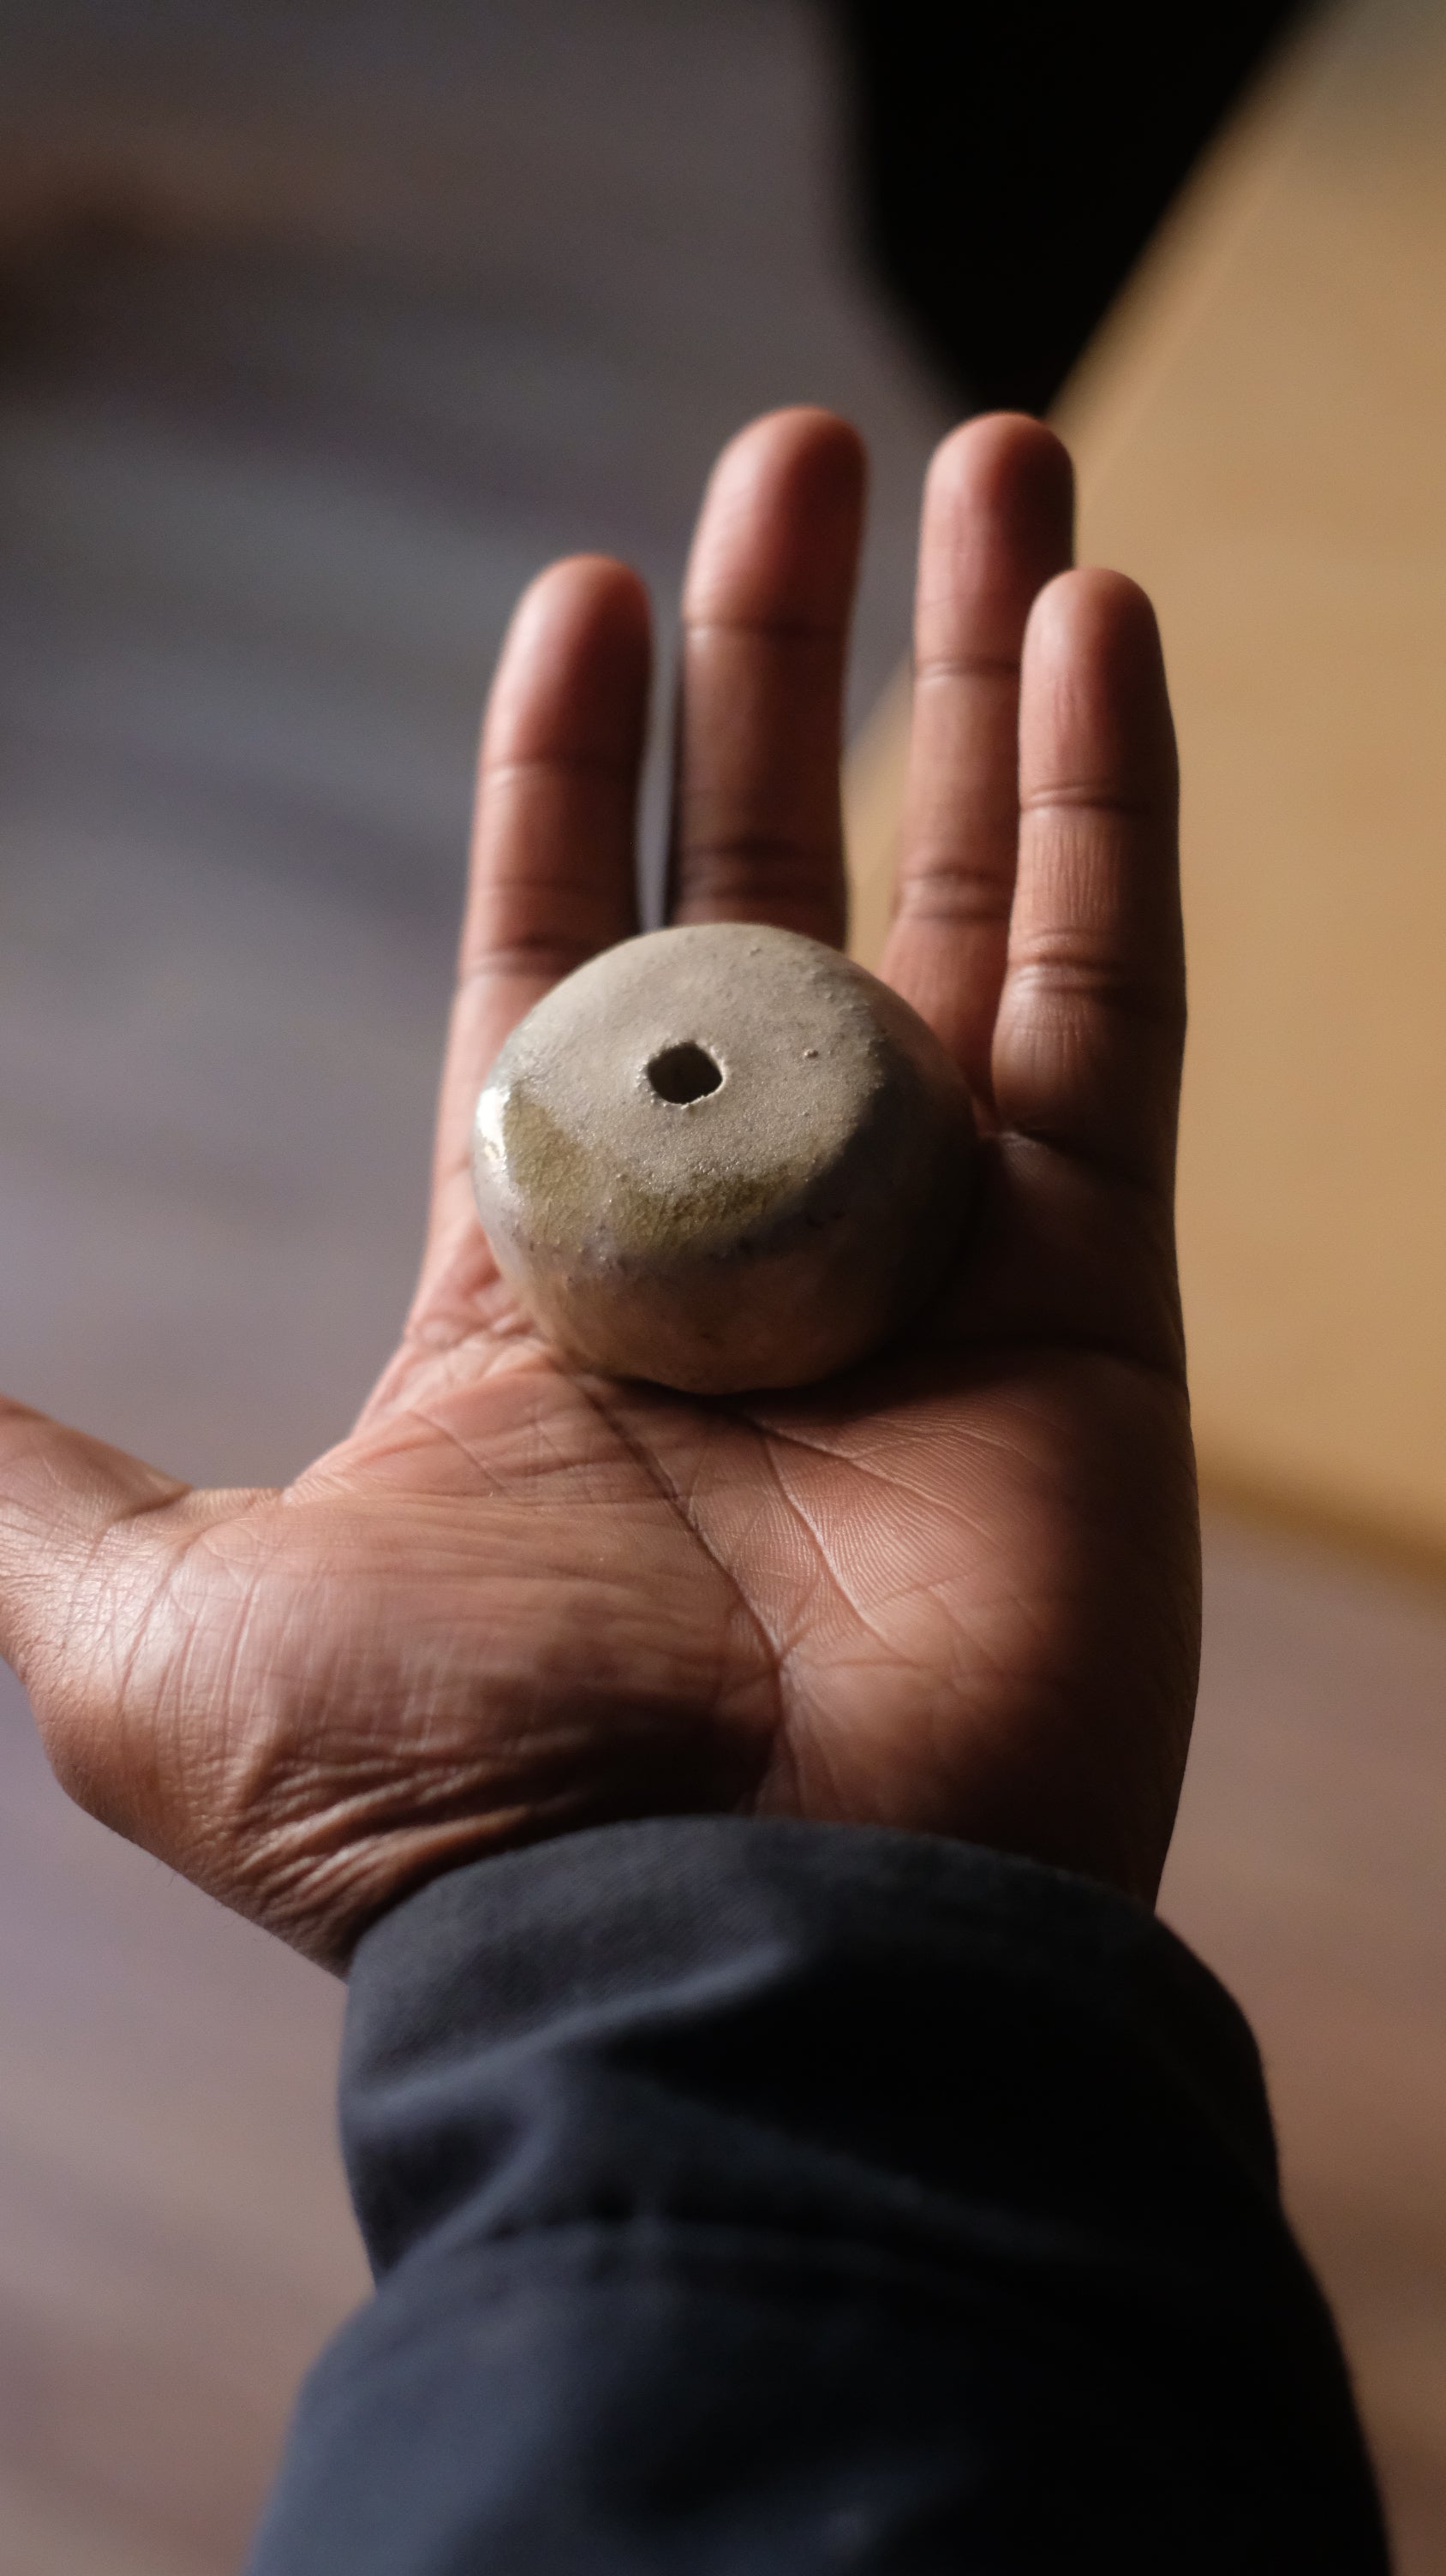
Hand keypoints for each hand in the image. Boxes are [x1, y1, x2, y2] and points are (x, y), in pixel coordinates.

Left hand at [0, 410, 1197, 1971]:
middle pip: (768, 881)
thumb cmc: (440, 1808)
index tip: (573, 597)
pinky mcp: (1091, 1282)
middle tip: (796, 454)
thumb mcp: (140, 1631)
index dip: (560, 770)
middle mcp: (741, 1234)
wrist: (725, 1956)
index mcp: (537, 1276)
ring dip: (984, 674)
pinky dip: (1114, 807)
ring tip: (1007, 459)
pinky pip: (1111, 1002)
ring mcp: (928, 1245)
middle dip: (781, 662)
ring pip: (967, 899)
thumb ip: (12, 1488)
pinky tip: (1101, 623)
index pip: (550, 955)